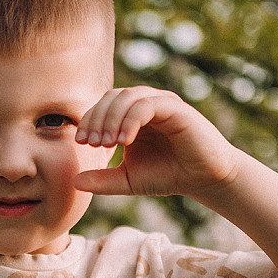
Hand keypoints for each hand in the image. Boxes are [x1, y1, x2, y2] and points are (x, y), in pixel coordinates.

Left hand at [73, 86, 239, 200]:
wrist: (203, 179)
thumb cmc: (167, 175)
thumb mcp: (128, 180)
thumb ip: (103, 180)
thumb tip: (74, 181)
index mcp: (131, 116)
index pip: (103, 106)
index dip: (89, 120)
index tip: (83, 142)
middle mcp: (145, 104)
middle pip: (112, 97)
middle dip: (97, 118)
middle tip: (92, 143)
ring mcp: (161, 103)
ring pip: (128, 97)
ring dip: (112, 118)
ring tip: (107, 144)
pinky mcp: (176, 108)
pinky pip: (148, 105)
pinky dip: (131, 120)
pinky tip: (125, 141)